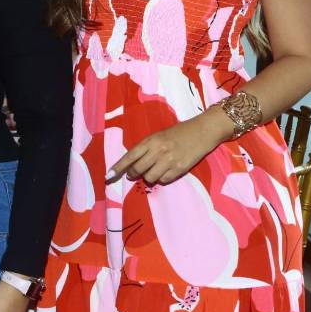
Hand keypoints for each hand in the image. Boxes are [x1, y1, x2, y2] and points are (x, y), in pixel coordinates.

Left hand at [105, 111, 229, 185]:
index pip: (129, 156)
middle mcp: (158, 151)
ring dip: (149, 177)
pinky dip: (162, 178)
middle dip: (133, 174)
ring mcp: (169, 160)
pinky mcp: (180, 169)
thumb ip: (146, 148)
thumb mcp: (159, 136)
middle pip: (137, 169)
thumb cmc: (179, 132)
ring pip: (149, 178)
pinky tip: (166, 171)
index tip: (108, 176)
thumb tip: (133, 164)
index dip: (118, 168)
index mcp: (151, 140)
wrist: (202, 131)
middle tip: (134, 174)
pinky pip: (164, 180)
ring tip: (154, 170)